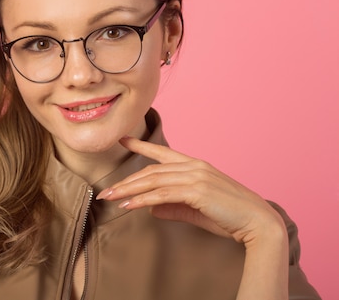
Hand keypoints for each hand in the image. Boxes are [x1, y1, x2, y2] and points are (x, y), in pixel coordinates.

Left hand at [96, 136, 285, 246]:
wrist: (259, 222)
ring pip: (153, 181)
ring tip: (110, 198)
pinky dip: (142, 200)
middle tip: (105, 190)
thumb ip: (173, 207)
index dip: (141, 146)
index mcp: (195, 165)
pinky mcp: (196, 190)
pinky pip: (162, 194)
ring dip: (128, 190)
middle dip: (126, 180)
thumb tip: (150, 208)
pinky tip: (129, 205)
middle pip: (151, 171)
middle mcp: (194, 166)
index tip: (122, 140)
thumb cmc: (230, 217)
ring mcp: (195, 176)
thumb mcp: (196, 210)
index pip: (162, 153)